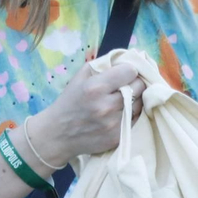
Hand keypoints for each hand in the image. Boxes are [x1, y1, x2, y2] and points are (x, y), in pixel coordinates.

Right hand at [30, 60, 145, 167]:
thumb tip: (127, 59)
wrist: (57, 134)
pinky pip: (136, 119)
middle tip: (127, 85)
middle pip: (140, 87)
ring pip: (140, 103)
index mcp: (96, 87)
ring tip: (123, 99)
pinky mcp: (118, 137)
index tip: (124, 73)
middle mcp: (107, 105)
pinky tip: (120, 112)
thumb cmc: (70, 102)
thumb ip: (103, 65)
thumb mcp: (80, 77)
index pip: (131, 71)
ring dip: (135, 99)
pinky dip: (131, 113)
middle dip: (135, 83)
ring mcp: (114, 123)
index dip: (129, 70)